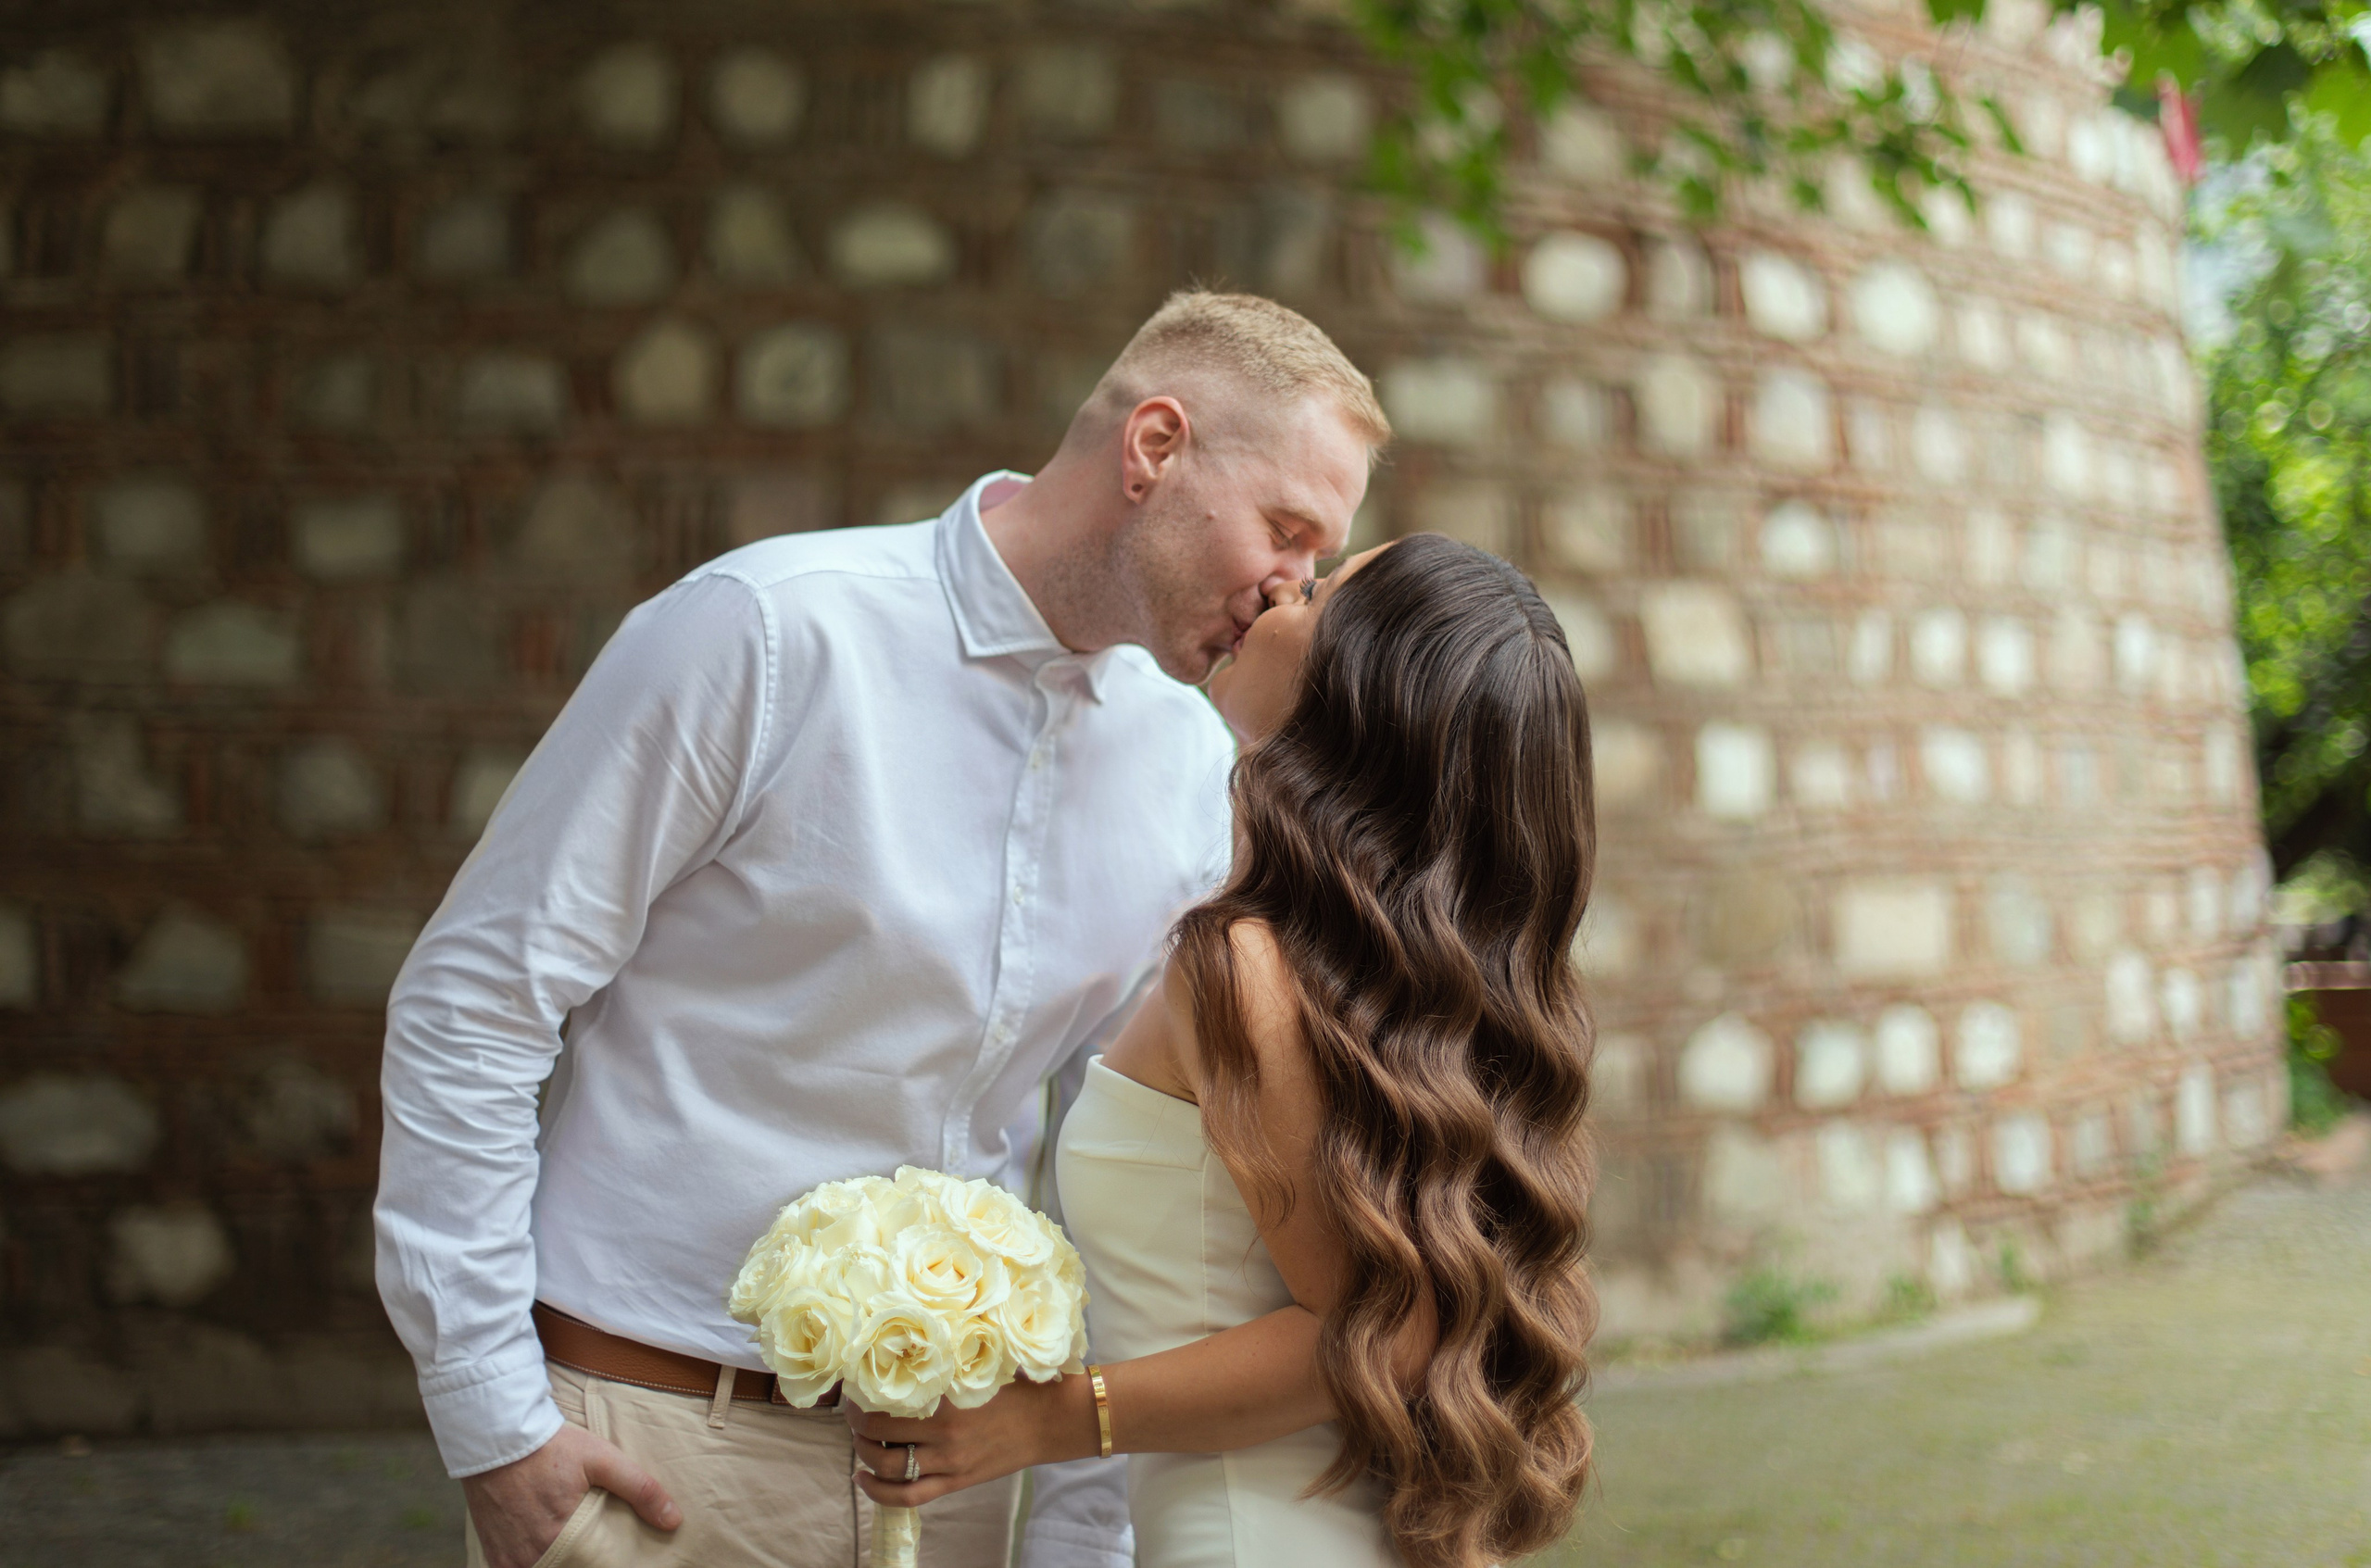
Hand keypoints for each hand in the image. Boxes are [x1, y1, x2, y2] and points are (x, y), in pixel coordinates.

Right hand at [461, 1423, 681, 1567]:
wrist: (497, 1435)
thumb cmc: (552, 1446)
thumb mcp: (601, 1459)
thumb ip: (640, 1489)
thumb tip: (673, 1520)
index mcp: (561, 1538)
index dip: (602, 1564)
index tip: (613, 1557)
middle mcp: (532, 1554)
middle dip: (581, 1564)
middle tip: (592, 1549)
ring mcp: (510, 1555)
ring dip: (559, 1563)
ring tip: (574, 1549)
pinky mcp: (494, 1552)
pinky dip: (532, 1564)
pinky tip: (546, 1551)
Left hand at [843, 1375, 1099, 1507]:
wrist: (1051, 1420)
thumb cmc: (1018, 1385)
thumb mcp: (981, 1364)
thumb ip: (947, 1359)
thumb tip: (908, 1341)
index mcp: (949, 1396)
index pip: (888, 1396)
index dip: (862, 1391)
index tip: (854, 1383)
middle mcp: (945, 1432)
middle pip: (879, 1430)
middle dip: (856, 1420)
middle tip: (852, 1409)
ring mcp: (950, 1461)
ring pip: (887, 1465)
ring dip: (863, 1453)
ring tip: (859, 1441)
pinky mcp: (957, 1481)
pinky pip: (909, 1496)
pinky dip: (878, 1492)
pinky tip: (863, 1478)